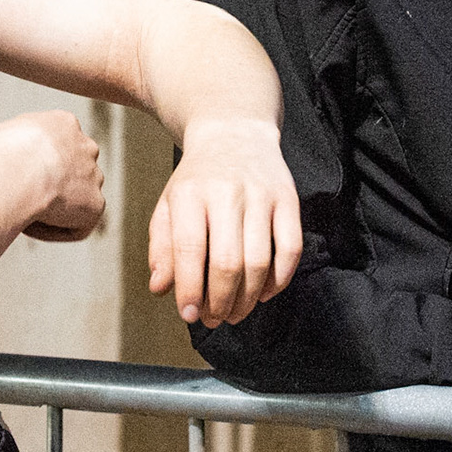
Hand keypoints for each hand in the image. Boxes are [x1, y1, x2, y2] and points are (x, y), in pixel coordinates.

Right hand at [0, 111, 105, 241]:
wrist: (16, 172)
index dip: (37, 164)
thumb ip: (13, 145)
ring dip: (53, 210)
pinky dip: (53, 230)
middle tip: (25, 200)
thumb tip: (6, 159)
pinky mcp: (96, 205)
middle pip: (73, 170)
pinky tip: (28, 226)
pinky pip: (77, 225)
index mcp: (64, 124)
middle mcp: (86, 147)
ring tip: (22, 214)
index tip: (18, 178)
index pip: (58, 144)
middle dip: (53, 186)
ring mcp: (94, 176)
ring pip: (76, 199)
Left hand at [148, 117, 301, 327]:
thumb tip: (161, 288)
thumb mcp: (169, 204)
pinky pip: (291, 248)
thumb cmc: (198, 179)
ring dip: (248, 298)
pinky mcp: (288, 199)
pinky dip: (279, 280)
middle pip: (228, 261)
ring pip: (260, 261)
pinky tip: (264, 294)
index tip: (189, 314)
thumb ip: (162, 246)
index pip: (189, 248)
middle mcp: (227, 192)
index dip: (189, 288)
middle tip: (214, 319)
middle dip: (220, 301)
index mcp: (190, 193)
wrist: (234, 132)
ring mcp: (262, 195)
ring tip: (235, 313)